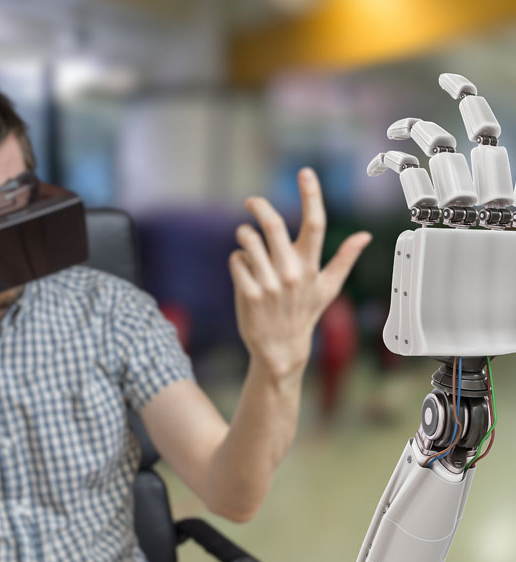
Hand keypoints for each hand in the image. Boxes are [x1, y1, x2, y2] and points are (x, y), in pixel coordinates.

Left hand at [229, 167, 371, 379]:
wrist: (281, 348)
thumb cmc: (304, 314)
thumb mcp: (327, 288)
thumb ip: (344, 259)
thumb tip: (366, 235)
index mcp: (311, 267)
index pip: (315, 223)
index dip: (311, 194)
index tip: (305, 172)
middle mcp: (292, 273)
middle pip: (273, 224)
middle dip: (259, 206)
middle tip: (251, 201)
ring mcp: (269, 283)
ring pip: (248, 239)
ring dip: (244, 235)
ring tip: (247, 241)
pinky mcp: (249, 293)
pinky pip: (236, 259)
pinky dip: (237, 259)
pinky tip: (243, 269)